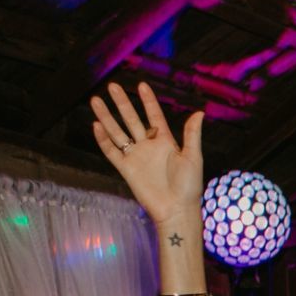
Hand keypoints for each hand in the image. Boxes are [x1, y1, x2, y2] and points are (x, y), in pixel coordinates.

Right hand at [90, 84, 202, 230]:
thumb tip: (199, 112)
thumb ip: (192, 134)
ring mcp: (136, 157)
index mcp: (165, 142)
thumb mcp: (193, 157)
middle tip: (112, 86)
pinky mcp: (126, 169)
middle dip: (122, 103)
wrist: (176, 210)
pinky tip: (97, 125)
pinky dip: (103, 139)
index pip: (154, 116)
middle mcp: (148, 147)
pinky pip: (112, 151)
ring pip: (118, 132)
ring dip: (107, 117)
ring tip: (96, 100)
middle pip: (132, 120)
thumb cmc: (189, 186)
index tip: (141, 85)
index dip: (148, 101)